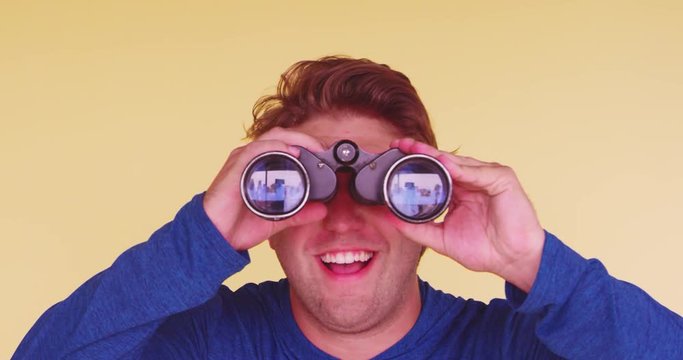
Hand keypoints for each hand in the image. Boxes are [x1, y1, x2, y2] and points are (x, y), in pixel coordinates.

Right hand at [203, 127, 327, 250]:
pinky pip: (255, 149)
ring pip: (271, 138)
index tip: (324, 154)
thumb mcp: (278, 219)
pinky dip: (274, 147)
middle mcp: (251, 159)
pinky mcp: (235, 166)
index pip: (285, 146)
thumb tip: (322, 210)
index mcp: (260, 167)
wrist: (216, 237)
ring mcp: (242, 161)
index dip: (305, 144)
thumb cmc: (238, 225)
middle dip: (304, 138)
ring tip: (312, 147)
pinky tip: (289, 151)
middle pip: (281, 136)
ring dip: (294, 139)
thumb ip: (299, 214)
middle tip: (322, 149)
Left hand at [388, 138, 544, 291]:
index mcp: (459, 190)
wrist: (513, 261)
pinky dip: (462, 169)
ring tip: (417, 150)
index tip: (395, 153)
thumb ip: (418, 228)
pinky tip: (446, 165)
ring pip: (459, 162)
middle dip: (421, 152)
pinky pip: (479, 172)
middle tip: (400, 144)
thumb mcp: (442, 239)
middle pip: (443, 161)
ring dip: (437, 156)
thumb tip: (391, 218)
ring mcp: (487, 176)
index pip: (434, 170)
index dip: (415, 161)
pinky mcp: (502, 179)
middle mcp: (472, 179)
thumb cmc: (485, 250)